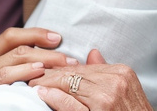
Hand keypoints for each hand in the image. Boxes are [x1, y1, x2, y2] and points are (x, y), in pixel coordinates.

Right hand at [0, 27, 78, 109]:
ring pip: (14, 61)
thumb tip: (48, 52)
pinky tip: (39, 74)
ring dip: (42, 62)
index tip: (58, 38)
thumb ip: (14, 63)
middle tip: (68, 59)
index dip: (36, 34)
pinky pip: (5, 79)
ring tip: (60, 65)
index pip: (12, 36)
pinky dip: (24, 74)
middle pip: (18, 49)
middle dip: (47, 52)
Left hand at [30, 49, 153, 110]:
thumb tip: (92, 53)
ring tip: (32, 84)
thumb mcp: (124, 89)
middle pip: (75, 73)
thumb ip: (106, 71)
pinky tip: (41, 94)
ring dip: (47, 84)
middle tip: (32, 74)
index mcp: (122, 72)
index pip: (85, 67)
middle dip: (51, 74)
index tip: (46, 69)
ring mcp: (107, 98)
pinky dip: (53, 97)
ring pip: (70, 85)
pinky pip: (70, 103)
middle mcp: (116, 81)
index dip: (63, 68)